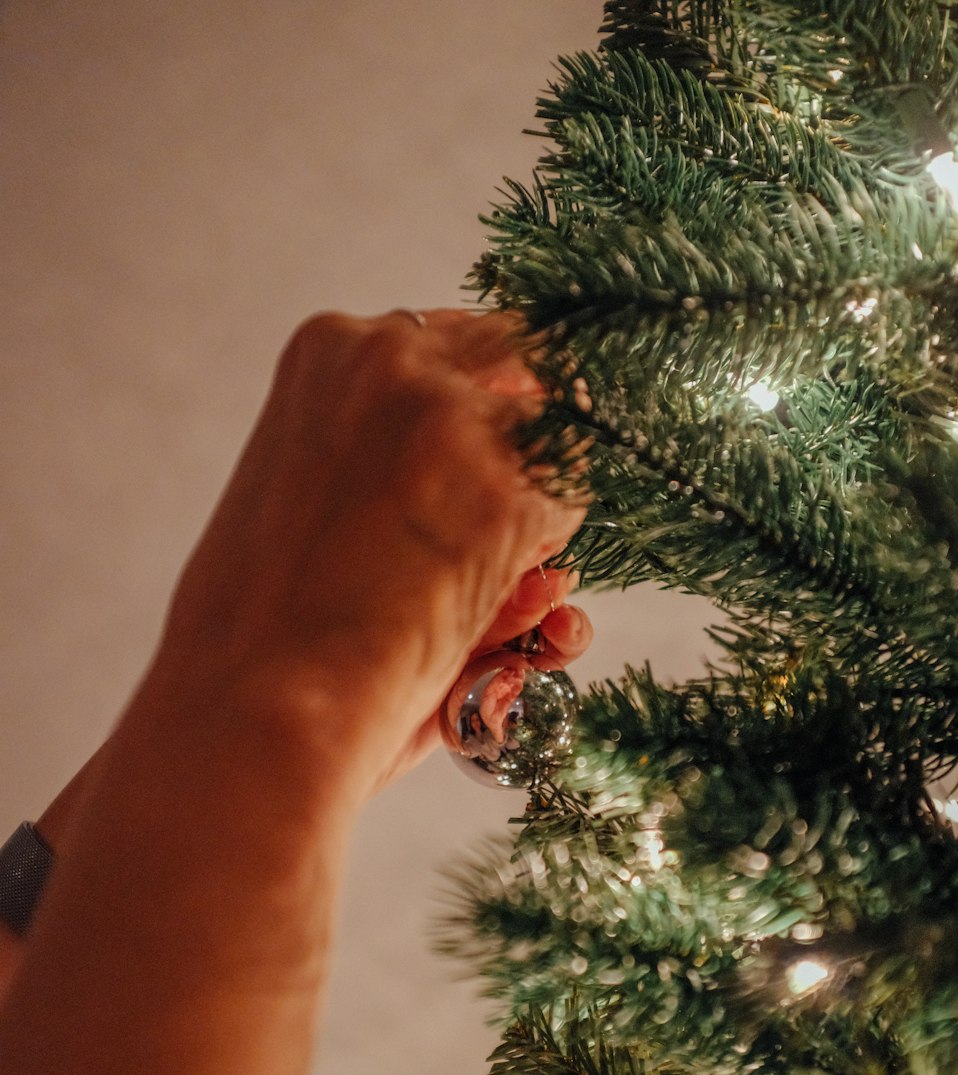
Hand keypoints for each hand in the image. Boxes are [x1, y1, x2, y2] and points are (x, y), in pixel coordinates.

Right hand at [152, 308, 589, 802]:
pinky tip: (479, 625)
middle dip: (531, 447)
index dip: (489, 412)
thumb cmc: (263, 640)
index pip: (458, 346)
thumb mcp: (308, 507)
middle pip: (528, 367)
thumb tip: (522, 531)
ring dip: (533, 528)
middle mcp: (394, 357)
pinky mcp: (507, 494)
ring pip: (557, 449)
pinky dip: (542, 581)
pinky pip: (569, 523)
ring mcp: (455, 421)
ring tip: (466, 604)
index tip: (495, 460)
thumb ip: (396, 477)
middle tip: (510, 528)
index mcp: (329, 349)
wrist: (254, 712)